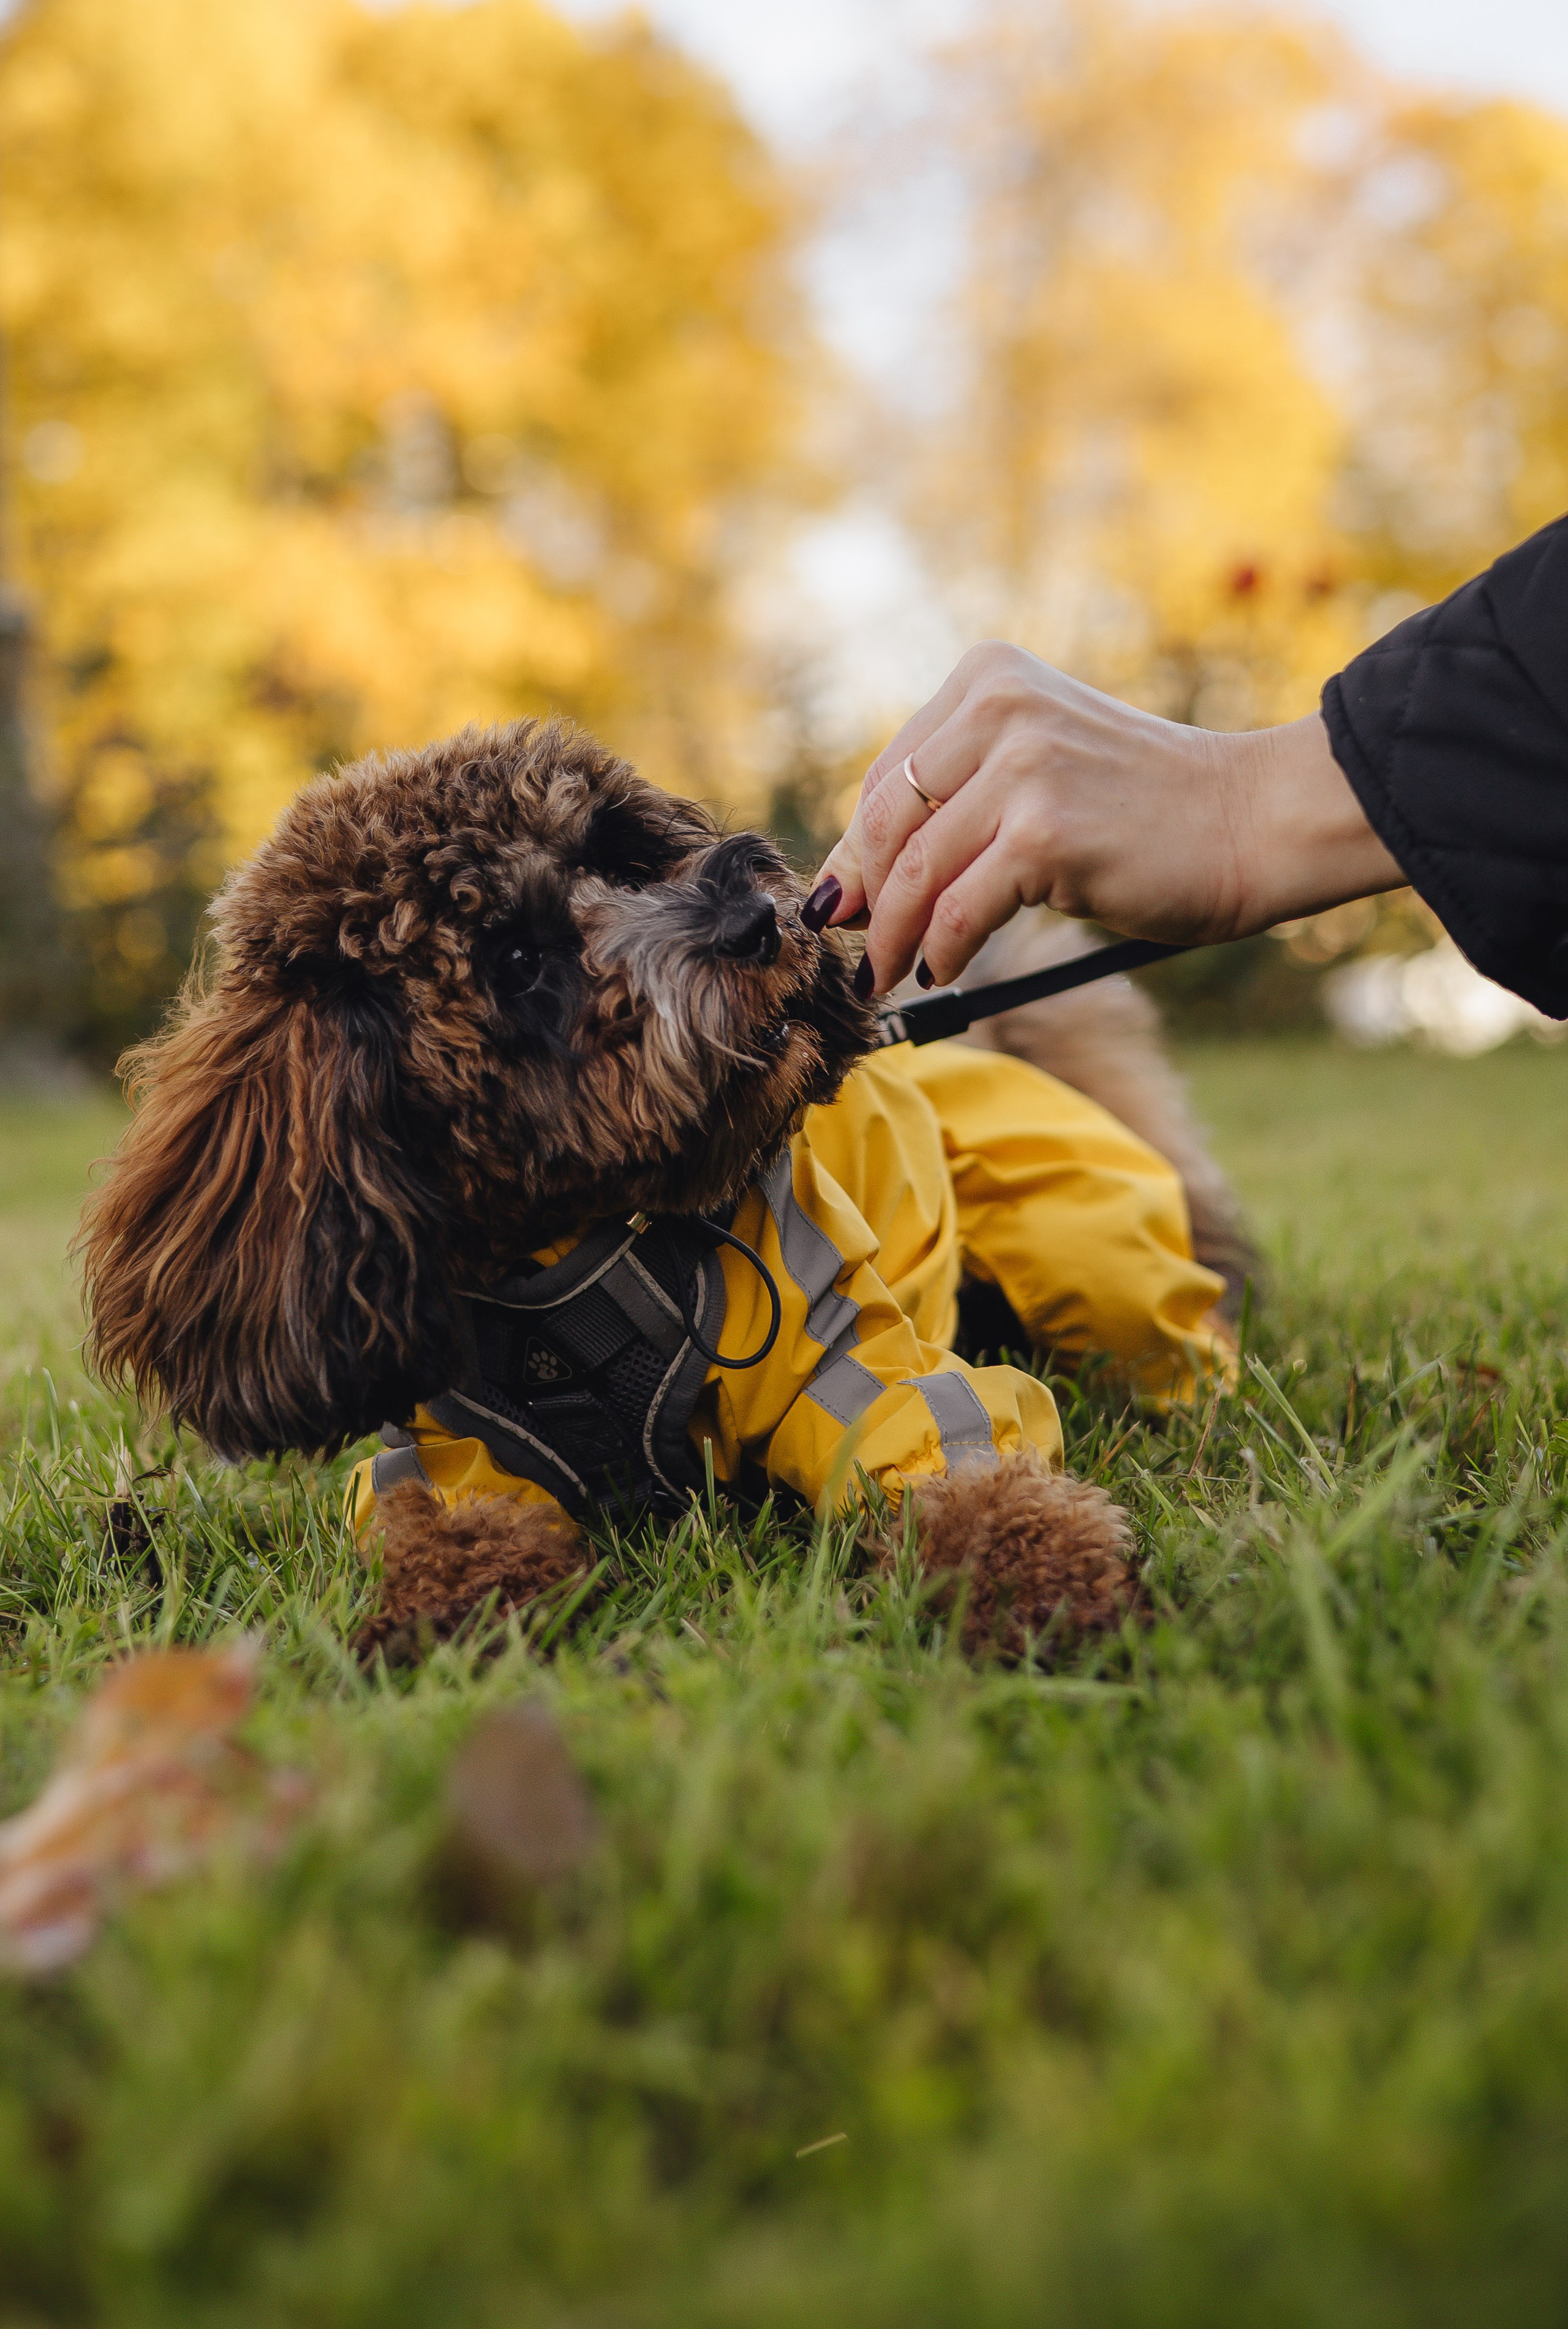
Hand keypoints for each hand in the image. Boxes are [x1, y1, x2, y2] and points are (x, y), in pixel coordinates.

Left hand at [804, 642, 1401, 992]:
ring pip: (916, 872)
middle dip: (865, 896)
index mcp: (990, 677)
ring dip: (894, 937)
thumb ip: (959, 800)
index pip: (889, 774)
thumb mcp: (1041, 771)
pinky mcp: (1045, 833)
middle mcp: (999, 707)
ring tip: (889, 974)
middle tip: (858, 950)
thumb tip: (853, 883)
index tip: (849, 902)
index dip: (859, 848)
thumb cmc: (1147, 809)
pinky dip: (940, 951)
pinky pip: (959, 910)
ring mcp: (1023, 767)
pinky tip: (941, 971)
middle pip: (886, 821)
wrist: (1253, 821)